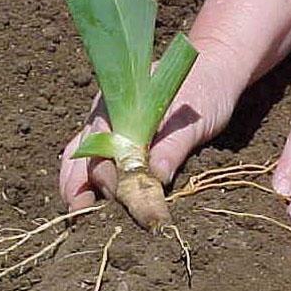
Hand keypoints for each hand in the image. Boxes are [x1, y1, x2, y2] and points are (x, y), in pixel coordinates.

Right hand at [59, 53, 238, 210]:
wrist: (214, 76)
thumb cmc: (204, 92)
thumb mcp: (193, 122)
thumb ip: (173, 147)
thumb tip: (157, 178)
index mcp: (119, 102)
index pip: (101, 140)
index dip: (105, 170)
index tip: (116, 195)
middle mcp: (107, 115)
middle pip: (85, 152)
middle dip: (81, 183)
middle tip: (84, 213)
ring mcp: (110, 128)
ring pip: (83, 158)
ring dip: (78, 185)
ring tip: (77, 214)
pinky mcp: (120, 142)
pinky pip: (96, 162)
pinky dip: (90, 182)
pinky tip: (88, 203)